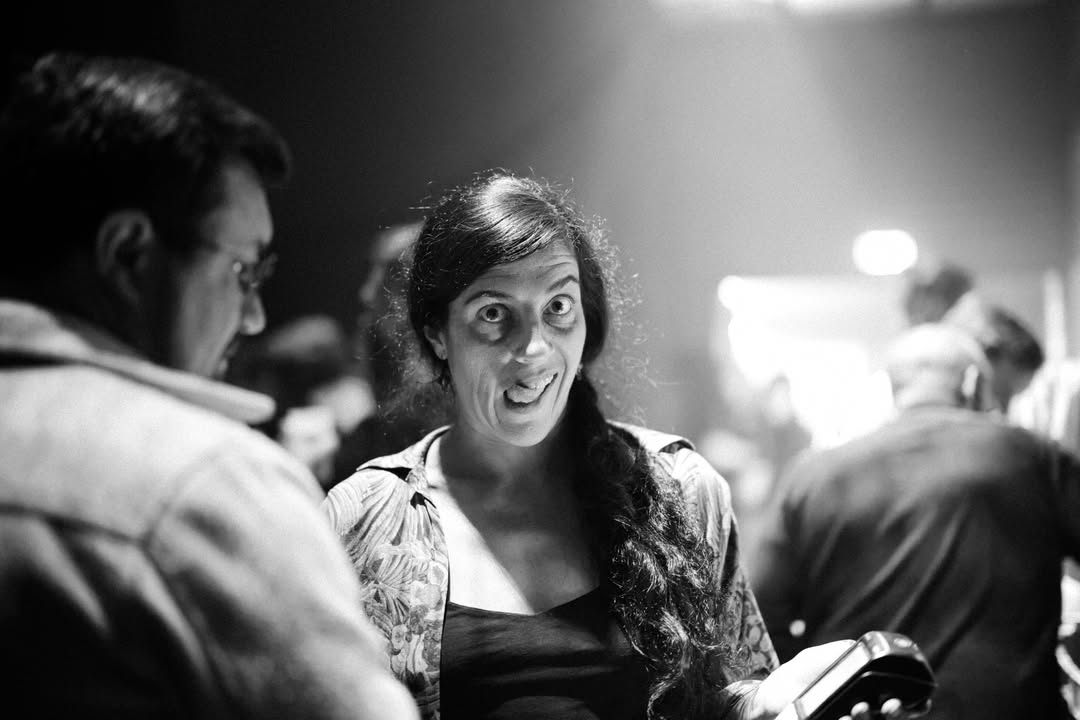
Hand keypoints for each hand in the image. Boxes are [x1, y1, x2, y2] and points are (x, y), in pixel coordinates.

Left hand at [746, 641, 929, 718]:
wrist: (768, 694)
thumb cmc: (797, 675)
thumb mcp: (818, 657)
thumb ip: (840, 652)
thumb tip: (861, 649)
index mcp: (863, 690)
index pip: (897, 700)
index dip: (912, 703)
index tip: (918, 700)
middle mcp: (860, 710)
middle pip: (889, 716)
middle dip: (895, 712)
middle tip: (889, 705)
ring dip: (870, 719)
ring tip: (860, 709)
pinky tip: (843, 718)